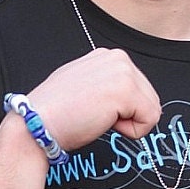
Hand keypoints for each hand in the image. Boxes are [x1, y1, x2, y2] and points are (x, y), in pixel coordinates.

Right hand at [28, 48, 160, 151]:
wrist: (37, 124)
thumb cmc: (54, 113)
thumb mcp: (83, 85)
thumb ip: (105, 85)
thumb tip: (124, 100)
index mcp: (107, 56)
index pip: (138, 88)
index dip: (122, 108)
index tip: (95, 109)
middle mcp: (117, 58)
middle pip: (150, 98)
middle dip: (128, 115)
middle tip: (96, 115)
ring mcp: (123, 72)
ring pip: (152, 109)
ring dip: (129, 123)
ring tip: (98, 118)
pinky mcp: (125, 90)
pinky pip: (149, 120)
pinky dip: (131, 132)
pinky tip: (103, 122)